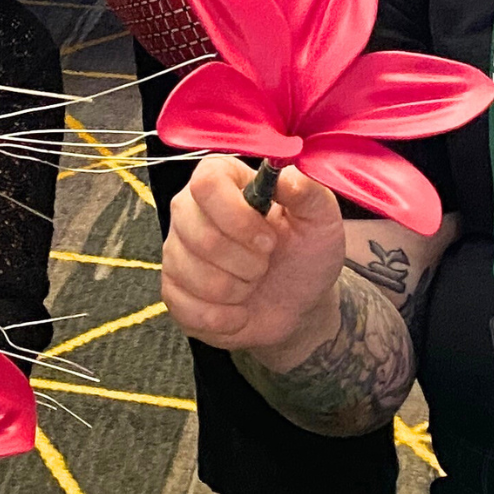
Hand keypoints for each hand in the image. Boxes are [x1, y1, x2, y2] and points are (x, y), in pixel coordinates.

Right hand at [161, 155, 344, 356]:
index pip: (206, 184)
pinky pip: (187, 308)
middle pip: (200, 235)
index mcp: (222, 178)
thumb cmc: (305, 251)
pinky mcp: (173, 290)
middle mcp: (189, 208)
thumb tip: (284, 175)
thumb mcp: (320, 218)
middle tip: (265, 264)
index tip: (269, 240)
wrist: (297, 302)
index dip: (238, 217)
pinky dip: (224, 318)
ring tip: (252, 283)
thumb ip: (307, 190)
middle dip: (246, 263)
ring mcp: (176, 250)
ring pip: (194, 275)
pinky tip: (238, 310)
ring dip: (237, 291)